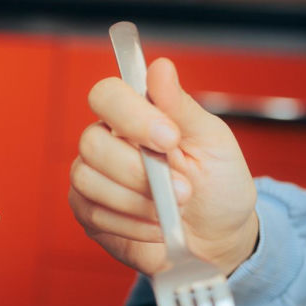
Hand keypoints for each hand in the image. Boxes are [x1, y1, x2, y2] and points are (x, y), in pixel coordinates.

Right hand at [68, 57, 258, 275]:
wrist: (217, 238)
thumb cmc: (217, 186)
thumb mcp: (212, 141)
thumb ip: (181, 107)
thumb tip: (160, 68)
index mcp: (135, 117)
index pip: (106, 96)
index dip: (130, 114)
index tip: (169, 138)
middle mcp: (106, 144)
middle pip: (90, 142)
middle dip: (136, 169)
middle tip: (180, 188)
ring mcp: (92, 180)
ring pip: (87, 180)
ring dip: (138, 200)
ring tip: (172, 209)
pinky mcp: (88, 214)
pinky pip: (94, 214)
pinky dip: (133, 224)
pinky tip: (156, 225)